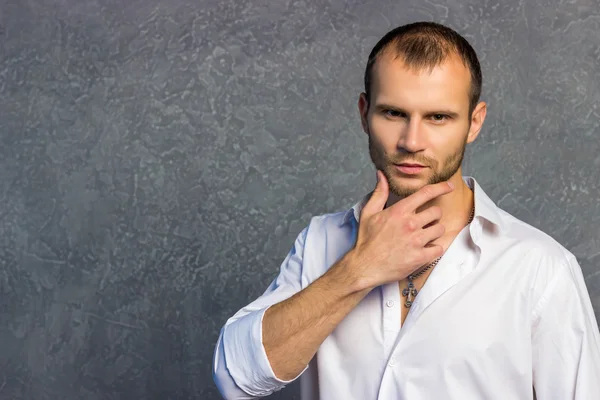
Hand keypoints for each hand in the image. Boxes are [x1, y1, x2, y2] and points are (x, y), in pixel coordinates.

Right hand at [347, 170, 454, 289]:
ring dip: (434, 231)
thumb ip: (379, 192)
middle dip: (432, 215)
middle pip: (437, 212)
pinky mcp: (420, 257)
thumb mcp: (369, 212)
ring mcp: (416, 241)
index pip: (426, 193)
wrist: (365, 266)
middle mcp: (410, 224)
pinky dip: (434, 248)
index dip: (441, 187)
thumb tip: (382, 175)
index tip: (449, 186)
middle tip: (423, 222)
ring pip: (440, 229)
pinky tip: (424, 249)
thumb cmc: (366, 240)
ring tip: (423, 236)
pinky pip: (439, 248)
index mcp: (399, 211)